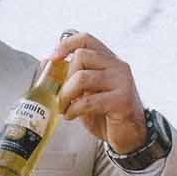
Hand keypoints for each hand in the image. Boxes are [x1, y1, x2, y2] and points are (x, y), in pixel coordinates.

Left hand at [53, 32, 148, 153]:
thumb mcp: (87, 91)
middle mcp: (118, 66)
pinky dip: (74, 109)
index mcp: (109, 60)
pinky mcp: (122, 101)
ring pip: (82, 77)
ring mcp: (122, 82)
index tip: (53, 59)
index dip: (66, 45)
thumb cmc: (106, 113)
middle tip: (59, 96)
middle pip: (81, 56)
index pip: (86, 39)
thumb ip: (72, 76)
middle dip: (64, 78)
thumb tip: (46, 62)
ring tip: (63, 107)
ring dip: (65, 95)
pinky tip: (71, 115)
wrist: (129, 136)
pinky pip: (89, 101)